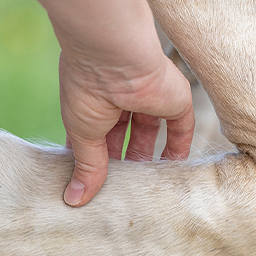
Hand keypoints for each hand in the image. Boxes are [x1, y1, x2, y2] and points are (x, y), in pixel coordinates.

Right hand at [58, 49, 194, 205]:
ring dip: (146, 157)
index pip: (95, 134)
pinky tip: (173, 170)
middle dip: (121, 161)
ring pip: (150, 132)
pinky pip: (181, 128)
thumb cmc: (87, 88)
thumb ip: (87, 167)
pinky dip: (177, 149)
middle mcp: (120, 96)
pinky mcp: (175, 99)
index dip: (94, 158)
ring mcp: (148, 97)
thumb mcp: (82, 134)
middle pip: (123, 135)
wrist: (113, 55)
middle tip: (119, 191)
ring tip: (143, 187)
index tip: (91, 184)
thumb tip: (74, 200)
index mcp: (93, 99)